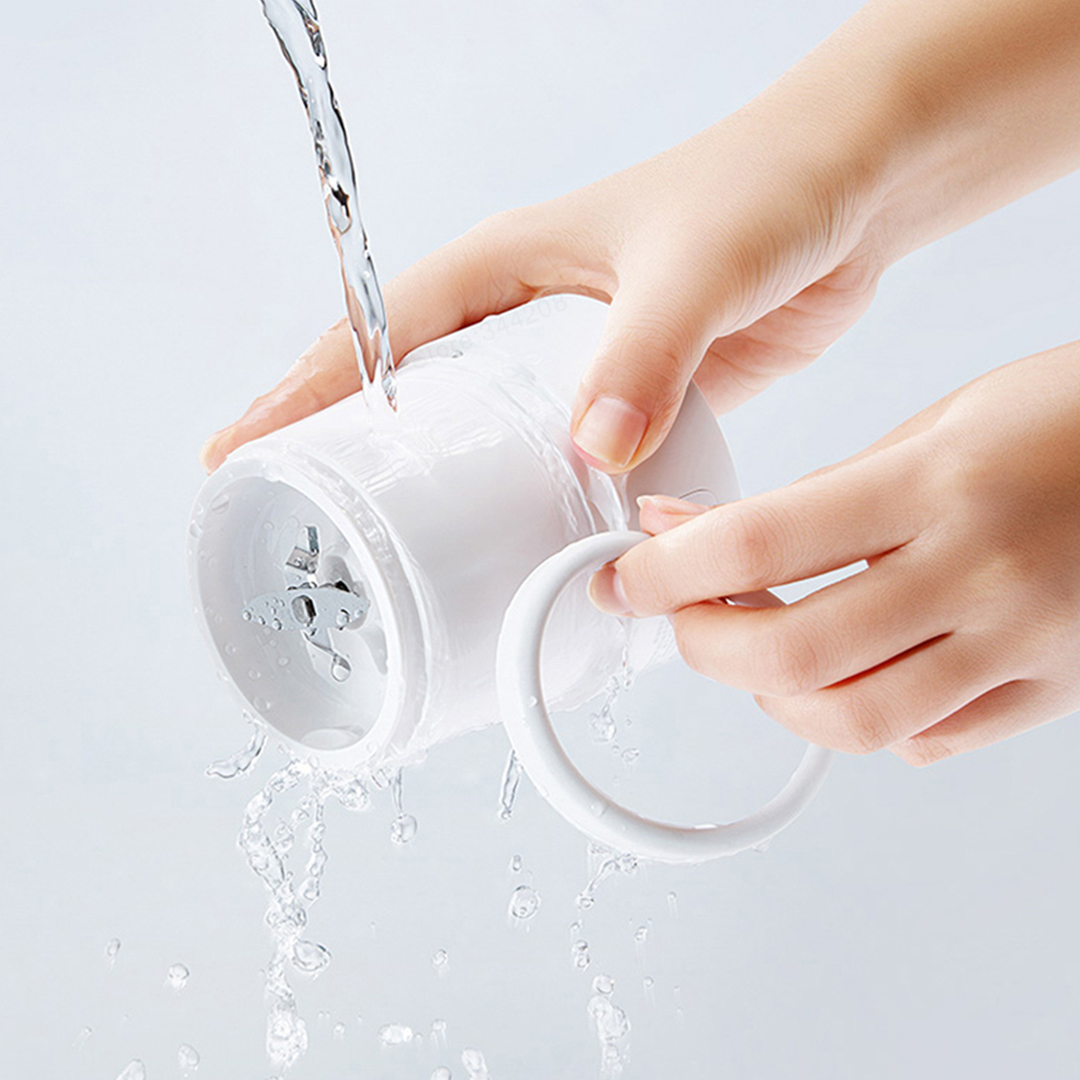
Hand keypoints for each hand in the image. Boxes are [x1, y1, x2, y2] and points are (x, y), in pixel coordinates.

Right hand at [200, 0, 1079, 475]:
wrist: (857, 192)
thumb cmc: (770, 187)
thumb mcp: (697, 264)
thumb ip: (647, 353)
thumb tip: (591, 451)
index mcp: (510, 262)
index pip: (380, 325)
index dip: (305, 390)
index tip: (240, 451)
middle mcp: (529, 311)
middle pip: (408, 385)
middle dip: (347, 449)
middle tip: (300, 525)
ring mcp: (576, 357)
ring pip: (480, 428)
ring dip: (441, 486)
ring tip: (399, 558)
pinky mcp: (627, 393)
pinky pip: (556, 453)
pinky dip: (533, 497)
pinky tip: (528, 544)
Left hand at [589, 342, 1079, 764]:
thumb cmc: (1068, 422)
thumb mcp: (936, 425)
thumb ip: (817, 492)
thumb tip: (697, 528)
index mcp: (938, 484)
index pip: (760, 544)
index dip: (667, 569)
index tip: (626, 576)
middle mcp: (980, 573)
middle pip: (793, 654)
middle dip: (703, 644)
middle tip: (677, 618)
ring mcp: (1022, 646)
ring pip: (854, 721)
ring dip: (773, 696)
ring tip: (756, 652)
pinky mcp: (1052, 693)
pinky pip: (927, 741)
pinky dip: (862, 720)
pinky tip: (851, 676)